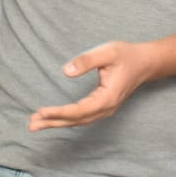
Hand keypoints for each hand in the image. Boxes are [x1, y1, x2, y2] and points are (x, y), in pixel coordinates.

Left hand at [28, 41, 153, 131]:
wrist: (144, 62)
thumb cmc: (125, 55)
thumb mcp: (106, 52)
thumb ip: (86, 61)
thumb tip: (65, 71)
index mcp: (107, 97)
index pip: (79, 110)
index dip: (60, 112)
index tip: (41, 111)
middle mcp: (106, 108)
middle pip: (76, 120)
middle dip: (53, 122)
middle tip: (31, 124)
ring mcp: (105, 110)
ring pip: (78, 121)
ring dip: (56, 123)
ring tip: (35, 123)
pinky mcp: (102, 107)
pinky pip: (81, 117)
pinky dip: (65, 119)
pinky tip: (52, 118)